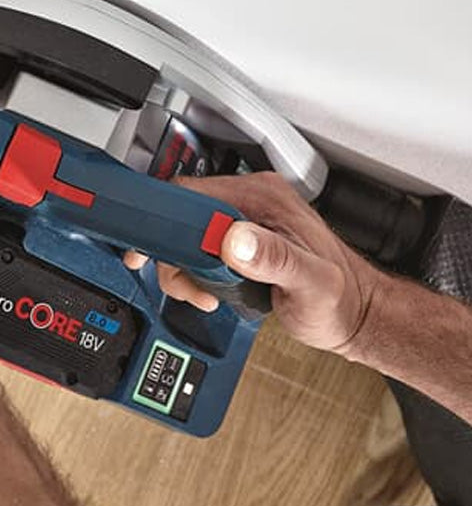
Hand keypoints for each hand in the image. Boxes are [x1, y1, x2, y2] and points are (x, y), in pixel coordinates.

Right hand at [125, 172, 383, 353]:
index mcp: (263, 198)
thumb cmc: (340, 300)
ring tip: (204, 291)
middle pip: (181, 213)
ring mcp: (244, 218)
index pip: (193, 192)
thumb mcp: (309, 283)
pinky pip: (197, 245)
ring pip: (185, 232)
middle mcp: (251, 200)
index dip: (164, 222)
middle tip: (187, 285)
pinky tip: (209, 286)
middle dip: (173, 254)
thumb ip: (273, 259)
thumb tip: (234, 240)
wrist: (353, 313)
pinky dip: (192, 269)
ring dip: (182, 267)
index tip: (151, 250)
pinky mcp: (240, 237)